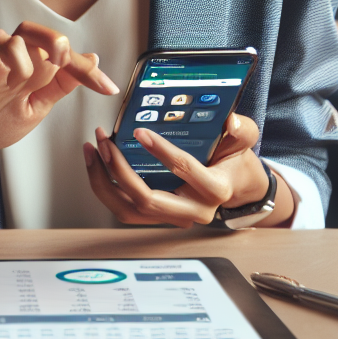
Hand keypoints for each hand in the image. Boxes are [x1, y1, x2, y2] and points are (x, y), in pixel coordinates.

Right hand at [0, 21, 118, 164]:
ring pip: (2, 38)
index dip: (84, 66)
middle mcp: (7, 61)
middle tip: (60, 59)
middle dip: (49, 39)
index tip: (107, 87)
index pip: (59, 54)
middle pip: (29, 31)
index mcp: (28, 69)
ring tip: (17, 81)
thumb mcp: (35, 109)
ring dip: (16, 55)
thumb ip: (59, 86)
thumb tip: (93, 61)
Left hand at [83, 114, 293, 227]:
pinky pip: (124, 208)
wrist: (235, 186)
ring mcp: (172, 217)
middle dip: (120, 171)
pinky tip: (97, 163)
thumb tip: (229, 121)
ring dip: (104, 182)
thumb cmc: (234, 161)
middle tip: (105, 142)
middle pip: (148, 200)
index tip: (140, 132)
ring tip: (93, 150)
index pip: (185, 171)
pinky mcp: (157, 217)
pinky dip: (106, 187)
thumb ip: (241, 129)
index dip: (161, 151)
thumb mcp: (244, 140)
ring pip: (129, 210)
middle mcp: (192, 211)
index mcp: (214, 189)